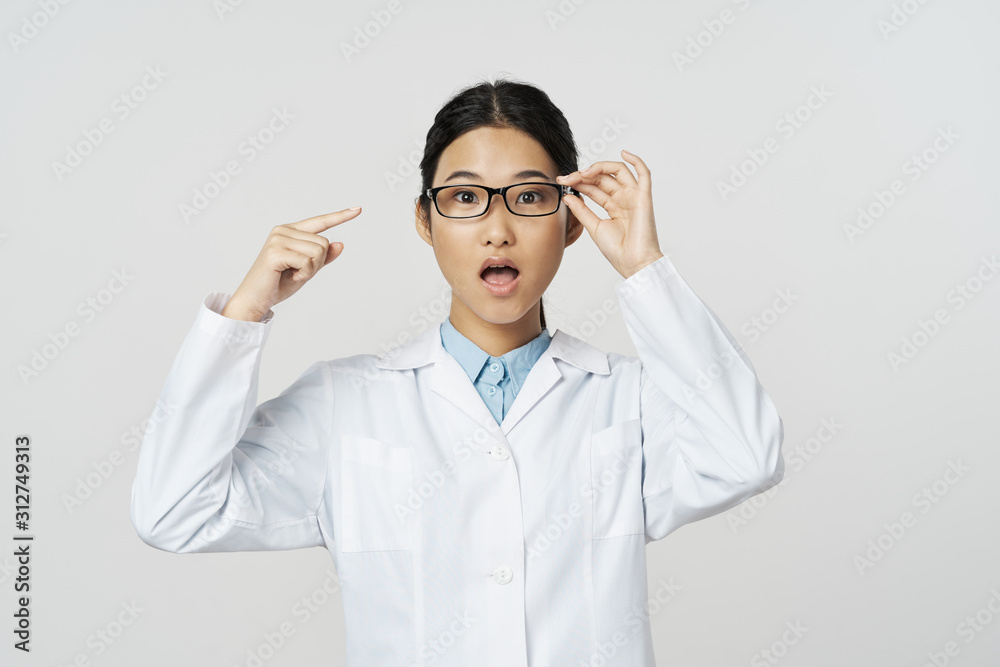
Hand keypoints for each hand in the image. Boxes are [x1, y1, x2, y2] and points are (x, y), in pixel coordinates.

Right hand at [222, 207, 361, 320]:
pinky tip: (288, 276)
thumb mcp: (307, 269)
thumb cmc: (279, 284)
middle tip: (297, 272)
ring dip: (310, 269)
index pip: (320, 222)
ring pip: (318, 252)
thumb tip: (340, 244)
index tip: (359, 209)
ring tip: (291, 273)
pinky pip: (307, 262)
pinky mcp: (275, 252)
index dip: (340, 216)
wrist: (256, 299)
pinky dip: (303, 274)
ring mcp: (278, 239)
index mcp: (290, 231)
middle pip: (324, 242)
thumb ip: (322, 257)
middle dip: (317, 263)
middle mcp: (283, 230)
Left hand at [556, 149, 663, 279]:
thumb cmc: (618, 251)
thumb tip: (567, 196)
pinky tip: (624, 153)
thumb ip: (582, 210)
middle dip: (583, 175)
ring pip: (618, 171)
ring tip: (583, 173)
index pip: (594, 187)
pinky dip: (636, 161)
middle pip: (603, 178)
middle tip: (567, 178)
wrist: (633, 264)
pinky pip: (644, 174)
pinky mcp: (644, 197)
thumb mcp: (594, 227)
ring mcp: (634, 197)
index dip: (578, 182)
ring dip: (600, 168)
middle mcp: (624, 199)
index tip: (561, 181)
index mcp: (613, 206)